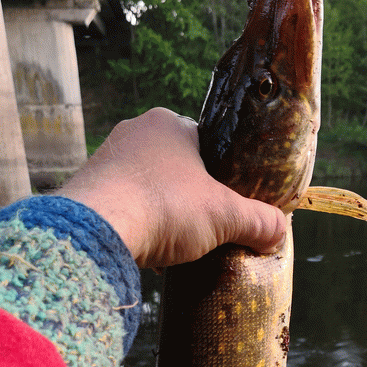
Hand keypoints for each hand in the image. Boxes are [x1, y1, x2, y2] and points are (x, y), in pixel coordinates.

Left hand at [59, 108, 286, 268]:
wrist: (98, 228)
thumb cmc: (165, 207)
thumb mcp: (225, 216)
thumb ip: (258, 222)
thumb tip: (279, 234)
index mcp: (170, 122)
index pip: (206, 143)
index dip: (221, 174)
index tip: (227, 201)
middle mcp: (135, 130)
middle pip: (176, 164)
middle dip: (190, 193)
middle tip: (205, 223)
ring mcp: (107, 156)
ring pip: (148, 182)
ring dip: (162, 207)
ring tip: (176, 238)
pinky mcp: (87, 184)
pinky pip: (123, 200)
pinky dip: (138, 219)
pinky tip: (146, 243)